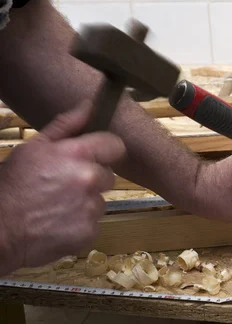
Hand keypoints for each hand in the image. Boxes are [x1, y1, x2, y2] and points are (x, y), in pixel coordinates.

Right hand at [0, 101, 125, 273]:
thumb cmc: (11, 187)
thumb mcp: (33, 149)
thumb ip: (66, 125)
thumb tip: (89, 106)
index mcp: (77, 154)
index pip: (115, 145)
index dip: (106, 150)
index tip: (96, 156)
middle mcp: (89, 178)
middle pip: (108, 174)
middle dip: (91, 178)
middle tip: (64, 185)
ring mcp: (91, 207)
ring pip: (100, 200)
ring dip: (85, 202)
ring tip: (57, 205)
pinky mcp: (90, 231)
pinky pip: (93, 222)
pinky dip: (80, 223)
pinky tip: (59, 222)